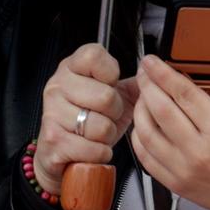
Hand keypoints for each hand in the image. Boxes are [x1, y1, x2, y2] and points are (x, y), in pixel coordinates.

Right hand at [32, 43, 133, 194]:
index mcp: (71, 68)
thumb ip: (136, 82)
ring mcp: (52, 113)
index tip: (108, 85)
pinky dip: (99, 153)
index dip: (110, 73)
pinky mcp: (54, 141)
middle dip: (114, 113)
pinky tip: (90, 148)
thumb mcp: (116, 95)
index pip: (94, 56)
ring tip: (97, 134)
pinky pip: (94, 149)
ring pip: (101, 126)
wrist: (64, 151)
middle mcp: (57, 87)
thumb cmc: (90, 120)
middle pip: (106, 97)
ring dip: (107, 136)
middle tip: (105, 116)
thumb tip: (156, 72)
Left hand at [129, 40, 209, 209]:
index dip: (163, 73)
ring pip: (146, 133)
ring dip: (139, 109)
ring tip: (142, 95)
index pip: (184, 94)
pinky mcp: (175, 183)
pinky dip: (139, 137)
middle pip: (160, 110)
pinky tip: (142, 124)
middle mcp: (199, 152)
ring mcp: (184, 169)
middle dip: (147, 86)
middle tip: (144, 72)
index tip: (152, 61)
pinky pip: (145, 157)